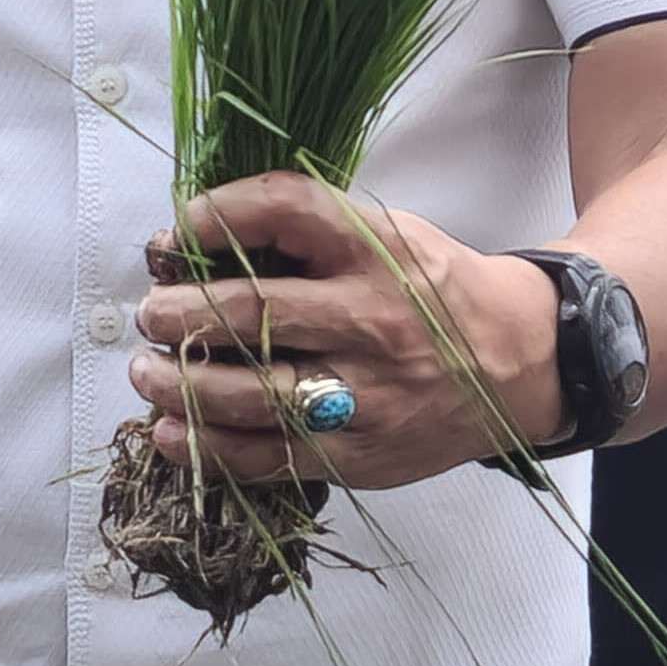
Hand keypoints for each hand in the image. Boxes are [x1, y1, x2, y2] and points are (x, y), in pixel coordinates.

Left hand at [127, 172, 567, 491]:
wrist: (522, 360)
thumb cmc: (432, 290)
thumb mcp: (386, 235)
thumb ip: (306, 235)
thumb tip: (194, 243)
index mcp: (376, 249)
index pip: (281, 210)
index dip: (214, 215)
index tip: (173, 234)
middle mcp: (372, 319)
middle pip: (252, 313)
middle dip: (180, 316)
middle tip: (148, 315)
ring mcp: (369, 394)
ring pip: (252, 393)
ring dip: (180, 384)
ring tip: (144, 371)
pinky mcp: (364, 455)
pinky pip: (271, 456)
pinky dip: (209, 448)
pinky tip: (169, 433)